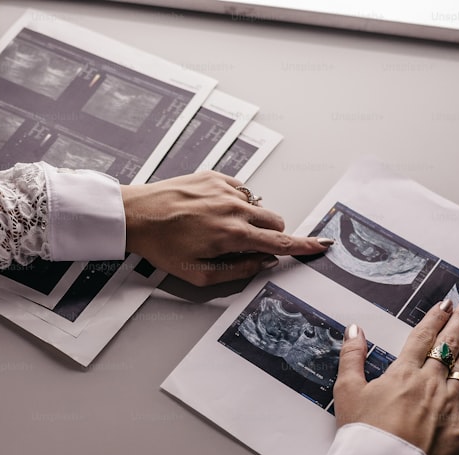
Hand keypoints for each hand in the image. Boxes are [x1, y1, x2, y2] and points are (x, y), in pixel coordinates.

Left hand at [121, 171, 332, 285]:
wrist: (136, 215)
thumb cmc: (162, 246)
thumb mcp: (198, 274)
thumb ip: (237, 270)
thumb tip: (262, 263)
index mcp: (231, 235)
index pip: (279, 242)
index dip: (304, 245)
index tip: (322, 244)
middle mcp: (233, 208)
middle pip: (275, 220)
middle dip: (271, 234)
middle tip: (248, 245)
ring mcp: (224, 189)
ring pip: (258, 205)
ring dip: (251, 219)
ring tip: (220, 228)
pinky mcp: (214, 176)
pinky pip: (241, 190)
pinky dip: (236, 202)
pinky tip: (213, 212)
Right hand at [333, 297, 458, 454]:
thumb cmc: (361, 434)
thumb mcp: (346, 391)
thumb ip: (352, 357)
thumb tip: (355, 329)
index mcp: (403, 374)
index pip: (422, 338)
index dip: (434, 318)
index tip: (444, 305)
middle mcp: (431, 384)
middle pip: (449, 346)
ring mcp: (451, 406)